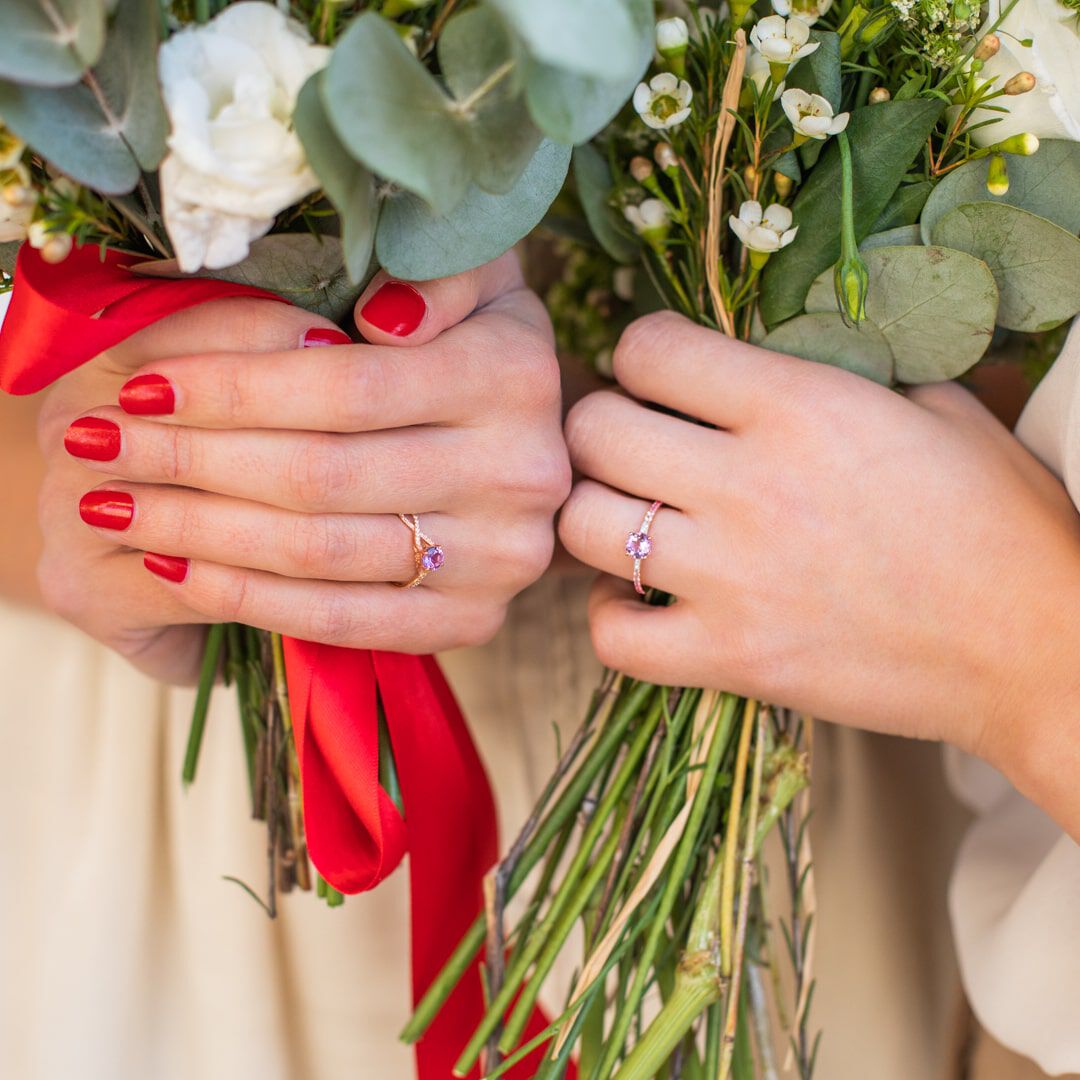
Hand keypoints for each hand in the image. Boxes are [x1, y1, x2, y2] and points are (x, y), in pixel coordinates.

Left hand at [38, 254, 568, 682]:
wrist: (525, 448)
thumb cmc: (470, 346)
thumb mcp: (472, 279)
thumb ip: (436, 270)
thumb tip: (381, 318)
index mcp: (515, 375)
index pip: (345, 386)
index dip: (231, 389)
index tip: (142, 387)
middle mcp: (520, 474)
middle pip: (320, 473)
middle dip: (192, 461)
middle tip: (99, 446)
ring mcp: (500, 558)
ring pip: (320, 551)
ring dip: (199, 531)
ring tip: (115, 504)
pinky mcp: (474, 618)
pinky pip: (342, 620)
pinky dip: (246, 598)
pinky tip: (175, 568)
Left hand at [559, 313, 1079, 825]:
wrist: (1035, 646)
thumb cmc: (998, 522)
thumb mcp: (935, 409)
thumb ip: (836, 377)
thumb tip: (766, 369)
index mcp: (798, 406)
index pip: (647, 348)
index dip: (643, 355)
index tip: (662, 377)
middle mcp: (748, 486)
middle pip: (593, 430)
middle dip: (602, 428)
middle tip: (632, 446)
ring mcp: (731, 580)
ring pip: (581, 526)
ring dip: (594, 515)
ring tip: (631, 518)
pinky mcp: (731, 659)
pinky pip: (610, 636)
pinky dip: (611, 616)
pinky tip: (643, 600)